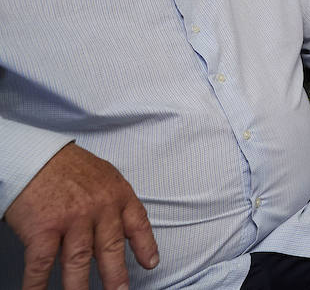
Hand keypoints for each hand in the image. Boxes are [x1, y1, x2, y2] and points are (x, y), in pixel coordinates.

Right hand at [3, 143, 158, 289]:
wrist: (35, 156)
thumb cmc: (68, 166)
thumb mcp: (103, 176)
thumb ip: (113, 201)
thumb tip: (121, 229)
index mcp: (117, 193)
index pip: (137, 223)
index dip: (145, 245)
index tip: (151, 264)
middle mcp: (99, 207)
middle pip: (110, 249)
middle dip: (116, 276)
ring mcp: (72, 219)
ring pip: (80, 261)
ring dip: (80, 286)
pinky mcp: (44, 228)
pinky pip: (42, 264)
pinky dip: (38, 284)